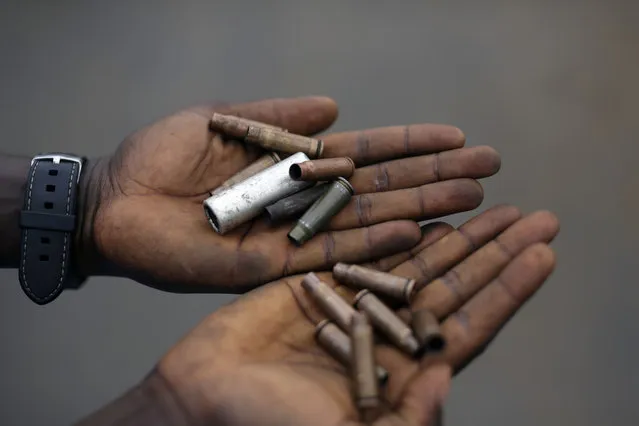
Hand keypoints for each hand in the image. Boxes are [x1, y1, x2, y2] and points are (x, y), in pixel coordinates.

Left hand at [78, 96, 500, 291]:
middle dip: (434, 179)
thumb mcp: (225, 120)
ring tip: (470, 202)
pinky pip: (329, 256)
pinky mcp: (271, 269)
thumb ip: (281, 118)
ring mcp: (292, 235)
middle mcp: (303, 201)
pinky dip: (371, 246)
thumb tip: (337, 106)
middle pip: (381, 189)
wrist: (115, 203)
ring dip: (419, 212)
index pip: (367, 153)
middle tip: (488, 171)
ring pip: (366, 224)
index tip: (458, 138)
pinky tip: (412, 234)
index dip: (412, 146)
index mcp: (294, 164)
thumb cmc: (160, 157)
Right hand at [140, 206, 558, 425]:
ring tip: (486, 193)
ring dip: (451, 226)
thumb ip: (404, 421)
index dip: (507, 291)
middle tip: (532, 214)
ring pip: (412, 257)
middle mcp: (382, 334)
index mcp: (399, 374)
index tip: (543, 253)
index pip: (468, 326)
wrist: (199, 400)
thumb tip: (449, 379)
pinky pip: (361, 245)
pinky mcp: (315, 281)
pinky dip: (391, 223)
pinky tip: (420, 203)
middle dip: (492, 248)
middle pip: (450, 284)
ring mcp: (351, 304)